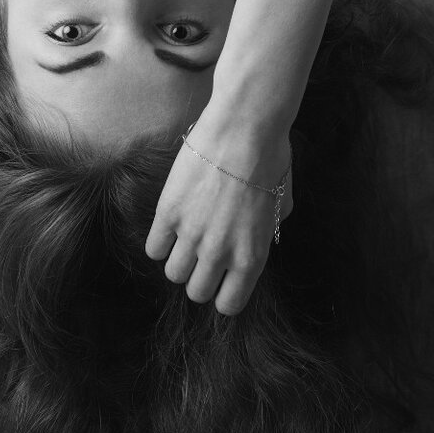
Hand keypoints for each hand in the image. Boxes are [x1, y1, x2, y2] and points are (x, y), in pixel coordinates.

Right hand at [145, 115, 291, 314]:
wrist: (244, 128)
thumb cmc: (270, 159)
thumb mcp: (280, 205)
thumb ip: (267, 230)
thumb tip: (258, 233)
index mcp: (252, 257)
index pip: (229, 304)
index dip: (223, 292)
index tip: (221, 277)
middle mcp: (220, 254)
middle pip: (197, 292)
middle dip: (199, 277)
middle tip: (202, 255)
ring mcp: (191, 235)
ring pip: (173, 273)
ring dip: (178, 260)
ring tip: (185, 239)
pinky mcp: (169, 213)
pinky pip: (153, 249)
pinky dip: (159, 242)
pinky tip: (170, 225)